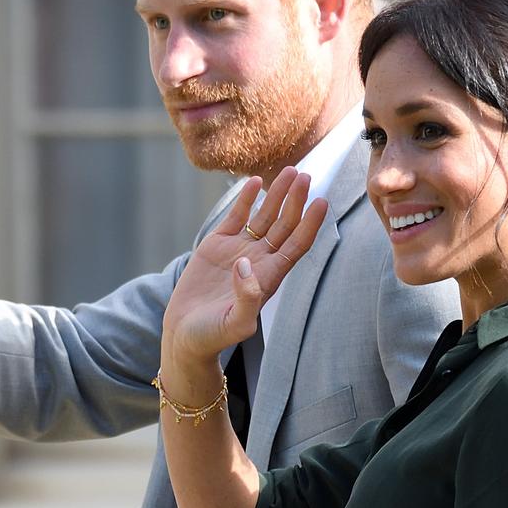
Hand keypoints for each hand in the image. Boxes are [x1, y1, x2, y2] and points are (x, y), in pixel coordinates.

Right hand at [162, 167, 327, 366]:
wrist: (185, 335)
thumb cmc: (214, 336)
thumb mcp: (235, 324)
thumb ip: (246, 298)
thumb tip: (245, 265)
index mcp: (270, 277)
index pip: (297, 245)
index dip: (311, 224)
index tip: (322, 202)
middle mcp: (259, 260)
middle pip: (285, 224)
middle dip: (296, 200)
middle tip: (306, 176)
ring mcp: (239, 249)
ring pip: (264, 216)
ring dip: (277, 194)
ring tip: (289, 171)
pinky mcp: (217, 244)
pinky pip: (237, 216)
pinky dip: (246, 198)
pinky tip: (254, 181)